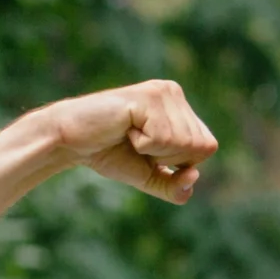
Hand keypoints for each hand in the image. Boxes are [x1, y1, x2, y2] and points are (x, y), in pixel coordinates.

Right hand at [40, 80, 217, 203]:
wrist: (71, 142)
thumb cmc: (110, 154)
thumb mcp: (151, 178)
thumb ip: (177, 187)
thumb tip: (194, 176)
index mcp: (180, 107)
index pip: (208, 147)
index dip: (180, 161)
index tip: (150, 150)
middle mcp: (174, 92)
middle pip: (200, 146)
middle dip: (167, 157)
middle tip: (137, 142)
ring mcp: (162, 91)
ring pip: (183, 142)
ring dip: (153, 150)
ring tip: (130, 134)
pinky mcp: (148, 96)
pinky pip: (162, 137)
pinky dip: (142, 143)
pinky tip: (124, 128)